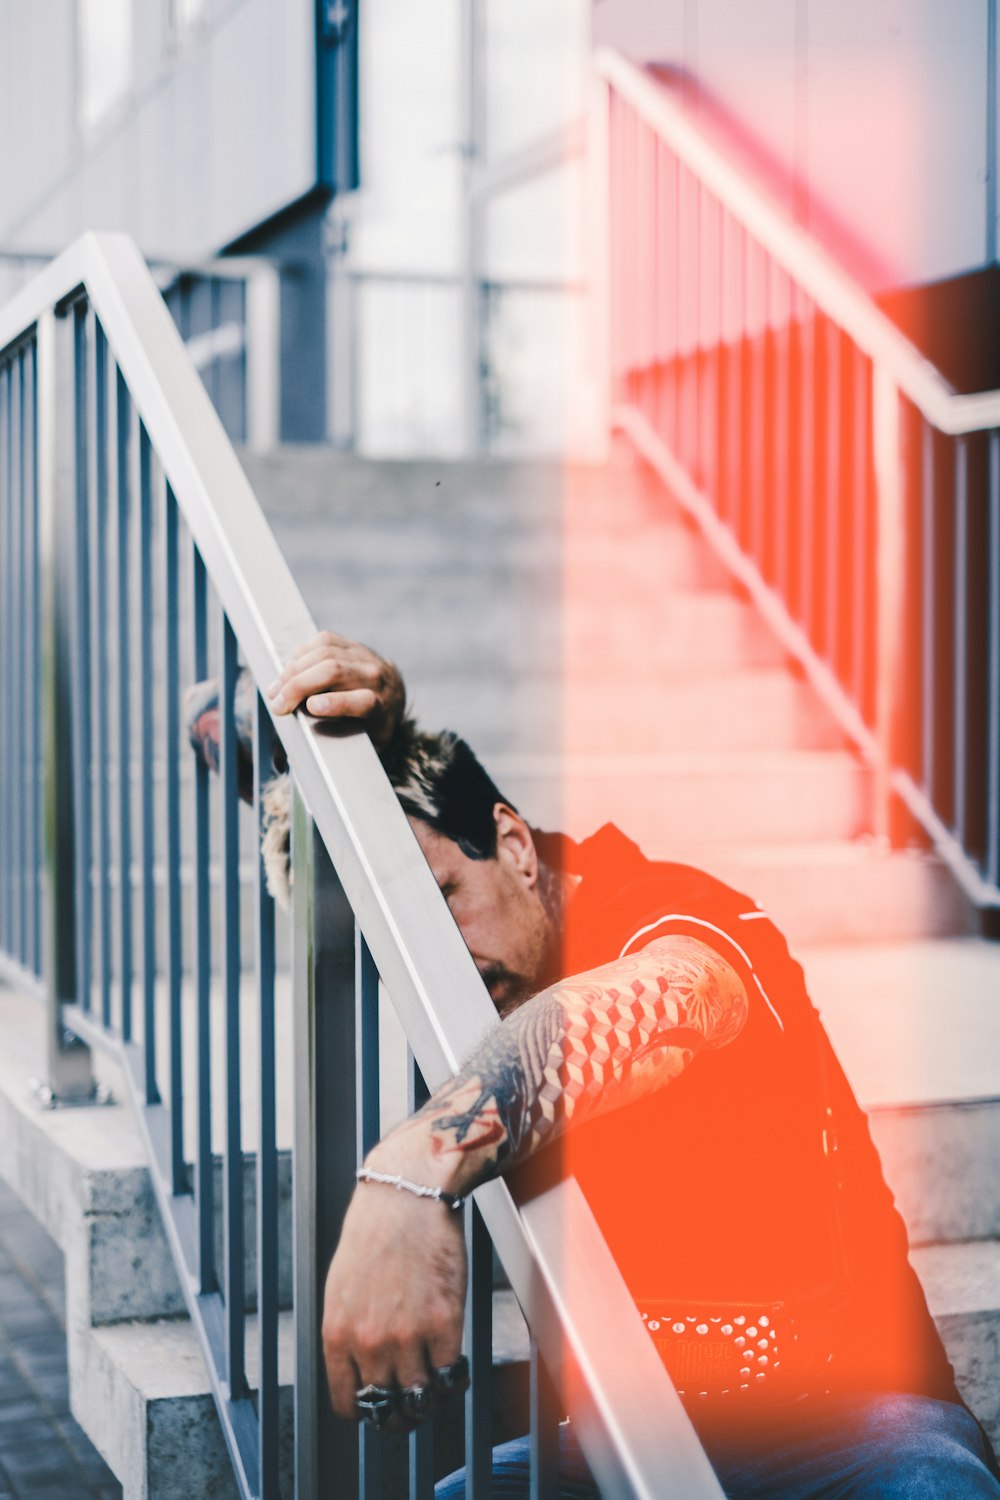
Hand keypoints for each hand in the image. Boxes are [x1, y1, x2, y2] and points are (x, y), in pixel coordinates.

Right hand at [267, 632, 405, 750]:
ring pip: (325, 653)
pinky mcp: (352, 644)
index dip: (337, 703)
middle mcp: (377, 679)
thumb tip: (305, 755)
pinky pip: (323, 641)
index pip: (364, 702)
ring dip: (293, 671)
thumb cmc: (373, 725)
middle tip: (277, 704)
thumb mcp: (368, 743)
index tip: (311, 707)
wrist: (394, 695)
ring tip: (275, 690)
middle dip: (299, 685)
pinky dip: (301, 654)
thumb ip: (344, 744)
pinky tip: (288, 670)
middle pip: (335, 671)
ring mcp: (365, 657)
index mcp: (384, 709)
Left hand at [322, 1170, 466, 1429]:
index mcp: (337, 1334)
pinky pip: (452, 1376)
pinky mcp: (445, 1323)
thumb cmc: (374, 1232)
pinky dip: (455, 1381)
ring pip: (421, 1400)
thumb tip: (357, 1369)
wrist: (407, 1195)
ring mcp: (408, 1336)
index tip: (378, 1405)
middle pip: (386, 1411)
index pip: (348, 1405)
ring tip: (435, 1388)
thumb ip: (347, 1332)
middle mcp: (369, 1343)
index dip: (366, 1411)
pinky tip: (454, 1370)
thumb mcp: (340, 1288)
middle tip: (410, 1405)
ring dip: (429, 1401)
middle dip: (399, 1415)